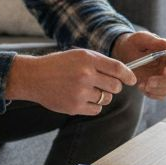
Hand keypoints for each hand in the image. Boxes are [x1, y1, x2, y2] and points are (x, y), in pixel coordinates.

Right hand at [5, 48, 132, 115]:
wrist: (34, 77)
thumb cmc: (58, 65)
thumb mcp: (78, 55)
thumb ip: (99, 62)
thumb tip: (123, 73)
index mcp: (88, 59)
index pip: (118, 69)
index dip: (128, 76)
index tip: (131, 80)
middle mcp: (85, 75)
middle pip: (115, 86)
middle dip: (113, 86)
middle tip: (104, 84)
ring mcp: (80, 92)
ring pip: (106, 99)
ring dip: (102, 96)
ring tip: (87, 90)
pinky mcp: (75, 107)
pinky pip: (96, 109)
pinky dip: (93, 105)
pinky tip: (82, 98)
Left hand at [112, 32, 165, 99]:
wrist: (126, 54)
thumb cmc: (134, 44)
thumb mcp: (140, 39)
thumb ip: (152, 41)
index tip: (165, 73)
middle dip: (163, 81)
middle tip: (148, 82)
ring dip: (159, 89)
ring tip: (142, 86)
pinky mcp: (161, 86)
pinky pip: (163, 95)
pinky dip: (153, 94)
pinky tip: (142, 88)